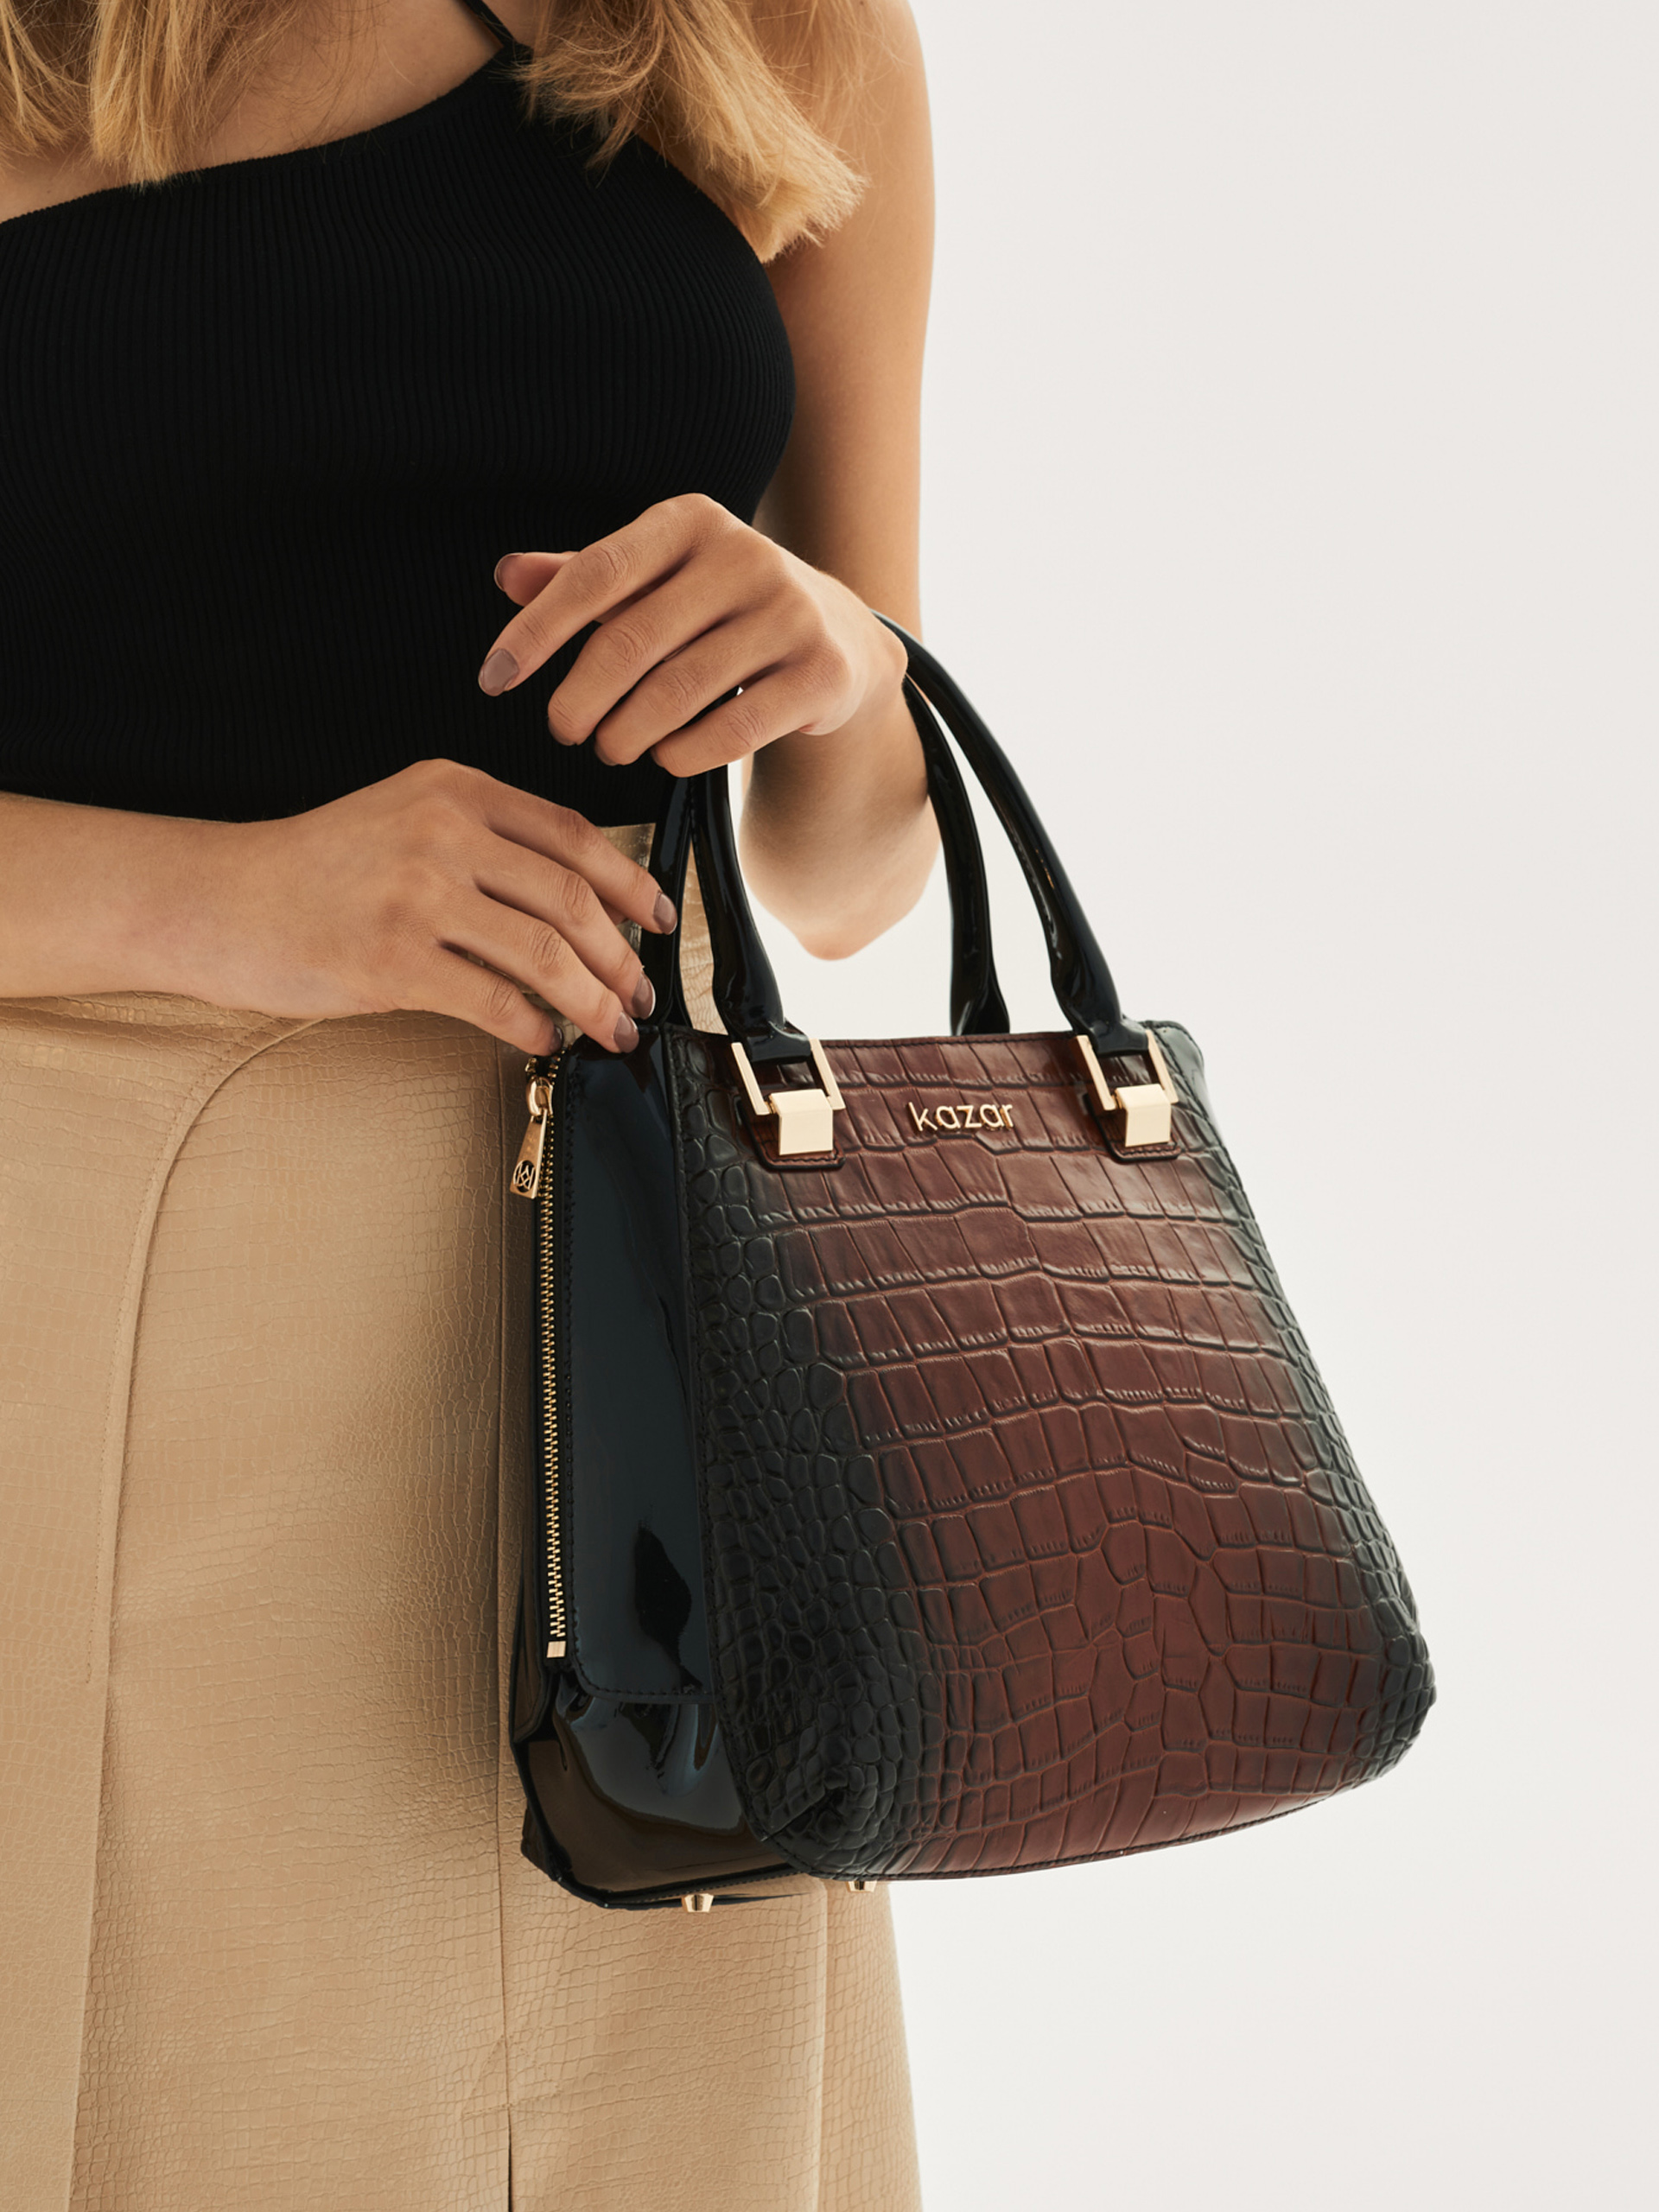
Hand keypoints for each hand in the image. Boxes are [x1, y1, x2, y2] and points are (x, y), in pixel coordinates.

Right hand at [185, 760, 673, 1055]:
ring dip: (593, 999)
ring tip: (610, 1026)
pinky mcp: (391, 958)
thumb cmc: (311, 870)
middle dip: (621, 956)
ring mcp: (416, 894)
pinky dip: (533, 1026)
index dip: (630, 882)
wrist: (218, 897)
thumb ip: (481, 841)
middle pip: (572, 897)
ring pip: (545, 951)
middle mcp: (441, 831)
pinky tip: (543, 1039)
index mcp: (453, 790)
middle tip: (640, 990)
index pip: (572, 834)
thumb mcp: (402, 818)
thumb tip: (571, 902)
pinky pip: (492, 999)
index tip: (657, 919)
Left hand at [477, 494, 907, 776]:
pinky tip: (667, 756)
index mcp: (690, 521)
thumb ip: (585, 578)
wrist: (838, 634)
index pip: (595, 574)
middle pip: (630, 641)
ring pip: (677, 692)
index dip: (536, 630)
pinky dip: (684, 753)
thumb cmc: (722, 607)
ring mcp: (789, 613)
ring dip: (627, 734)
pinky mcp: (820, 672)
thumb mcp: (657, 578)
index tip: (495, 677)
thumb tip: (508, 576)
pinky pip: (731, 730)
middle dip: (580, 699)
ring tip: (611, 746)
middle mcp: (744, 556)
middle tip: (564, 729)